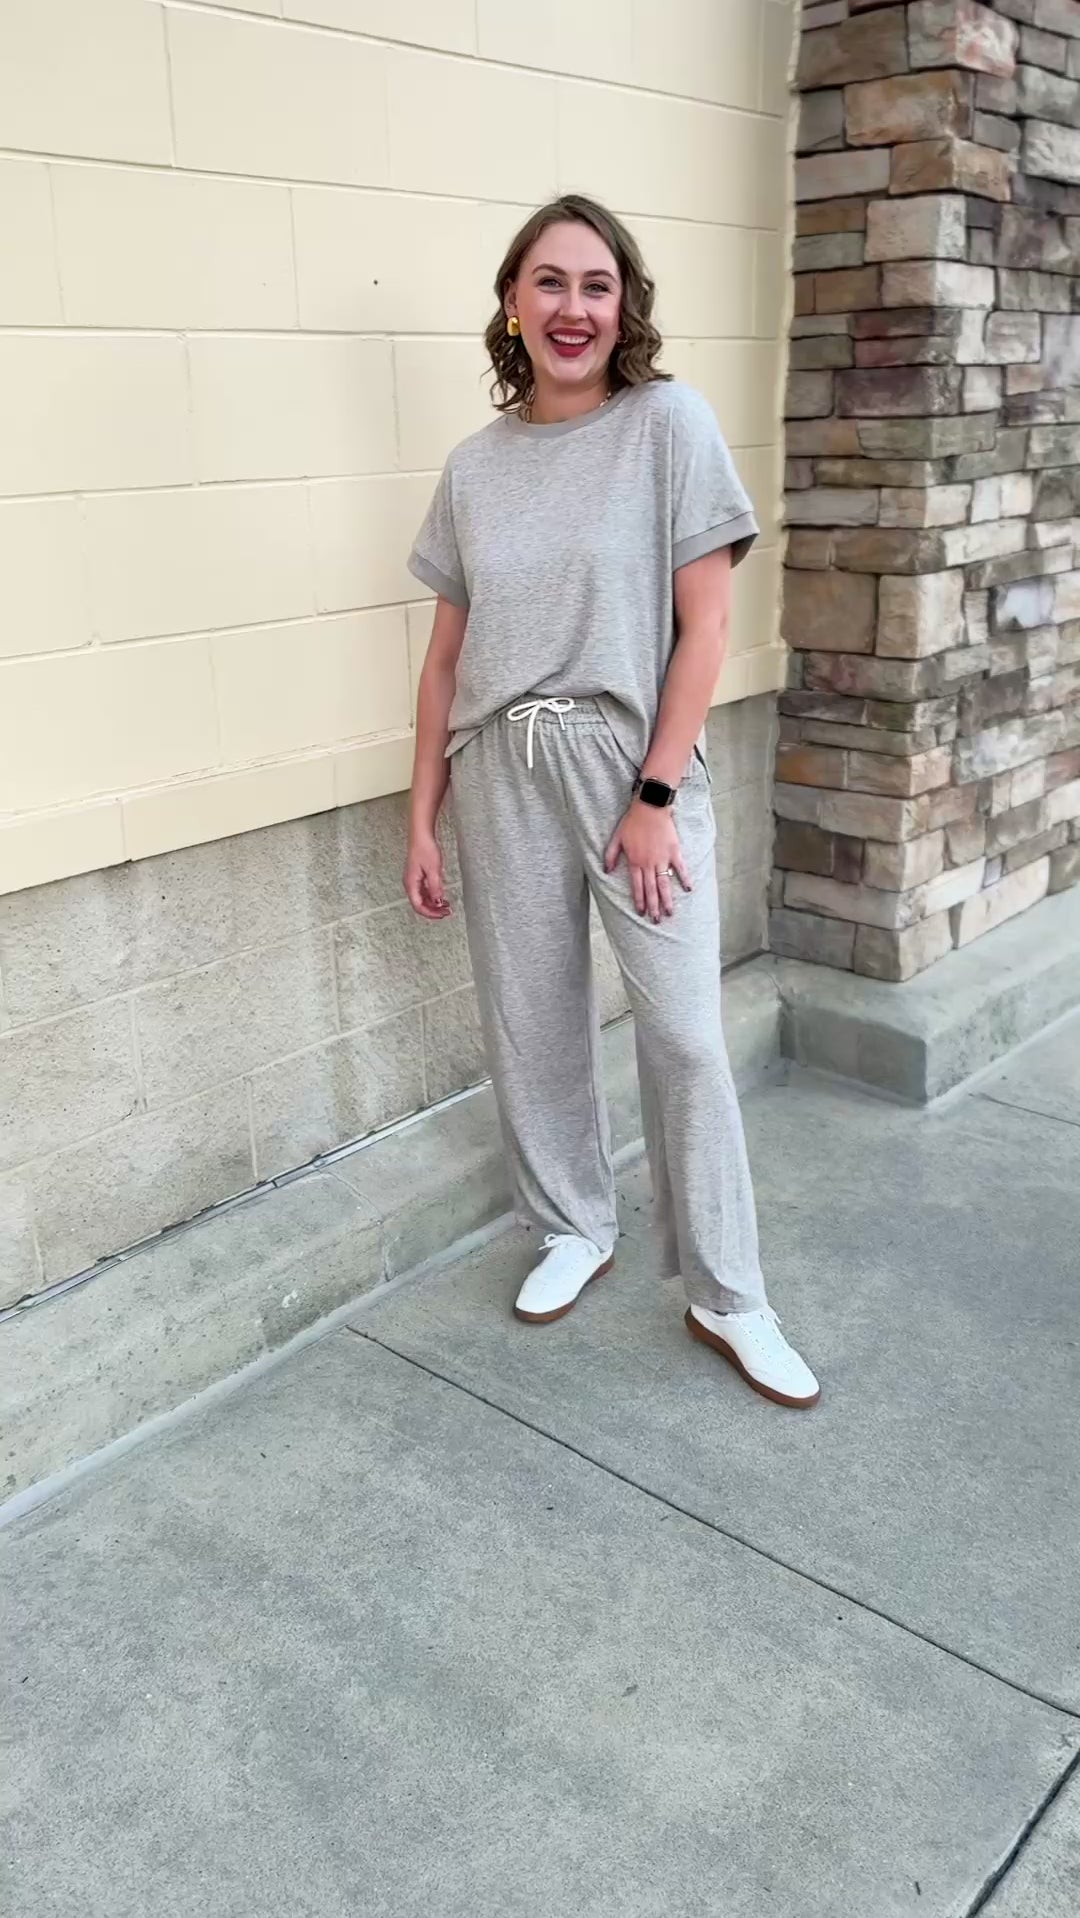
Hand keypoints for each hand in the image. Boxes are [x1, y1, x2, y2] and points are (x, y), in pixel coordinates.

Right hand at [404, 828, 451, 919]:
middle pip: (420, 904)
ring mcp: (414, 880)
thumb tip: (438, 901)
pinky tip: (441, 896)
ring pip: (423, 898)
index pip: (419, 906)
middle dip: (433, 910)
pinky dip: (433, 896)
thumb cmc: (424, 848)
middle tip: (446, 912)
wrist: (421, 835)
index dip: (430, 913)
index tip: (442, 915)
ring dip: (434, 904)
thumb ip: (435, 887)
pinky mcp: (418, 876)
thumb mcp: (433, 870)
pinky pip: (424, 891)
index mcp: (411, 884)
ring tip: (446, 906)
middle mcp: (410, 883)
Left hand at [604, 800, 691, 921]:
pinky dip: (684, 878)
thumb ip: (610, 856)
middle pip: (652, 890)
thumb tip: (606, 872)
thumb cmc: (632, 822)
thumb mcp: (616, 838)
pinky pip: (680, 868)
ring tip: (669, 913)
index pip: (638, 886)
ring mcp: (663, 858)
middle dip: (654, 907)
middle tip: (656, 920)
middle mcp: (649, 864)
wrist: (650, 807)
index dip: (640, 900)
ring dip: (667, 899)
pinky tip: (688, 889)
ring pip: (665, 883)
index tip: (641, 912)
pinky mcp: (674, 851)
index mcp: (635, 862)